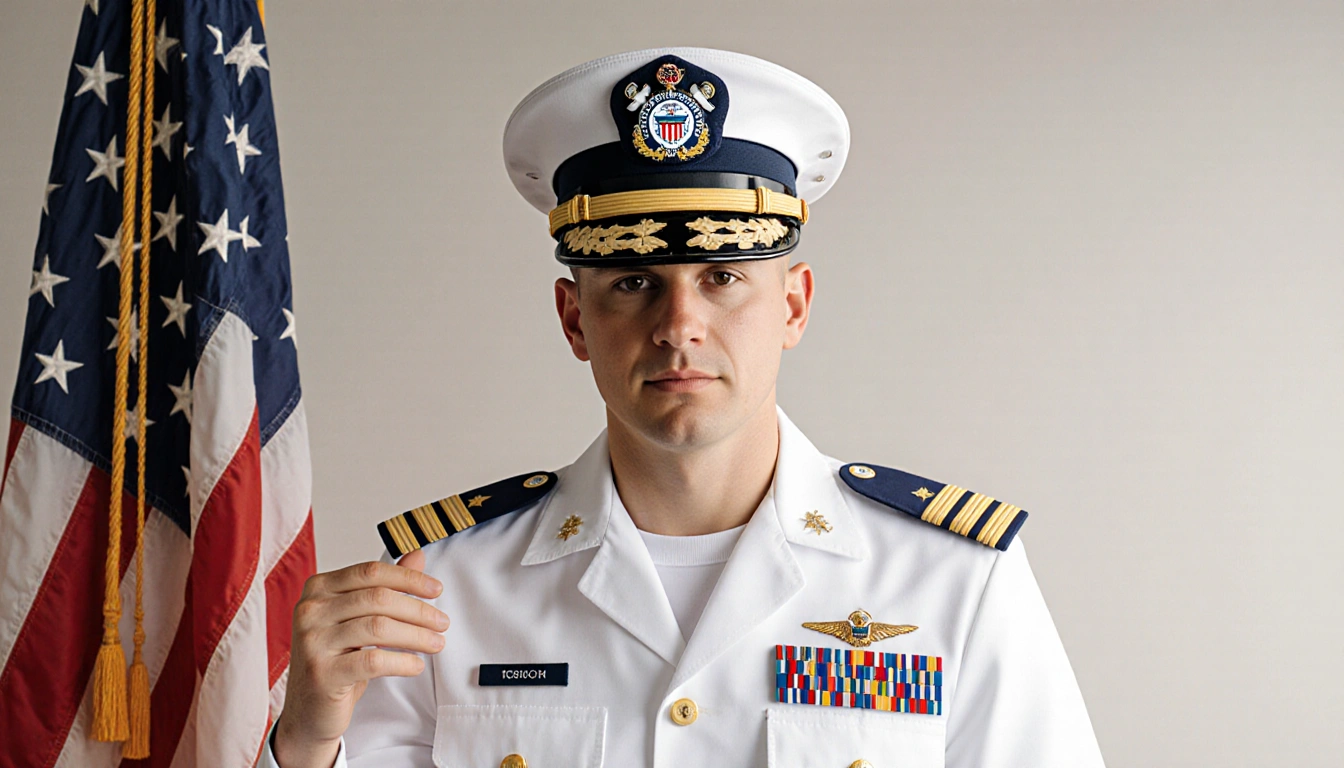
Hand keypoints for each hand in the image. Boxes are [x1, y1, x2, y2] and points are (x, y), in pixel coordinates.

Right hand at [273, 550, 446, 767]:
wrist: (309, 710)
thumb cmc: (336, 660)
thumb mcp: (358, 618)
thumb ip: (384, 586)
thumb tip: (417, 555)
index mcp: (318, 588)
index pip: (371, 572)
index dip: (408, 579)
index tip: (436, 590)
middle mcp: (311, 610)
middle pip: (378, 598)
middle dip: (418, 610)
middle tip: (443, 622)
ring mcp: (313, 642)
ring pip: (378, 628)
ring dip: (416, 636)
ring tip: (436, 643)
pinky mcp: (322, 673)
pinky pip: (373, 661)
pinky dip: (402, 661)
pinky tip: (416, 665)